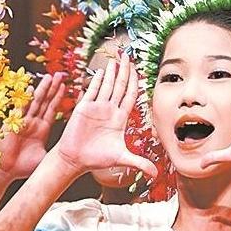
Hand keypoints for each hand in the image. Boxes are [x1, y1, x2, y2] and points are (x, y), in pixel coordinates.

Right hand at [0, 72, 66, 180]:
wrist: (5, 171)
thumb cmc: (22, 167)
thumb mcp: (44, 157)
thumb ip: (55, 151)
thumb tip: (69, 153)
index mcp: (42, 129)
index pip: (51, 109)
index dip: (58, 98)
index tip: (65, 86)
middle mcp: (33, 123)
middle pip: (45, 101)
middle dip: (52, 88)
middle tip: (60, 74)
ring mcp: (23, 122)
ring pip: (34, 102)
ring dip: (42, 90)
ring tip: (50, 77)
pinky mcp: (13, 124)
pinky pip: (20, 110)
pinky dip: (25, 100)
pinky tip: (31, 91)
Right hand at [53, 60, 155, 179]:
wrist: (76, 159)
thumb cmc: (97, 158)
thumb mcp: (121, 159)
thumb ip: (139, 163)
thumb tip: (155, 174)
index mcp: (120, 118)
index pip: (130, 95)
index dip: (135, 82)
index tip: (139, 69)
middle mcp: (109, 110)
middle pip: (119, 86)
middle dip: (124, 71)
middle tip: (128, 55)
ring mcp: (96, 108)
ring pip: (107, 86)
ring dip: (111, 72)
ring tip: (116, 59)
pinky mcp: (83, 108)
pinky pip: (92, 91)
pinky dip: (97, 81)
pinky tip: (101, 71)